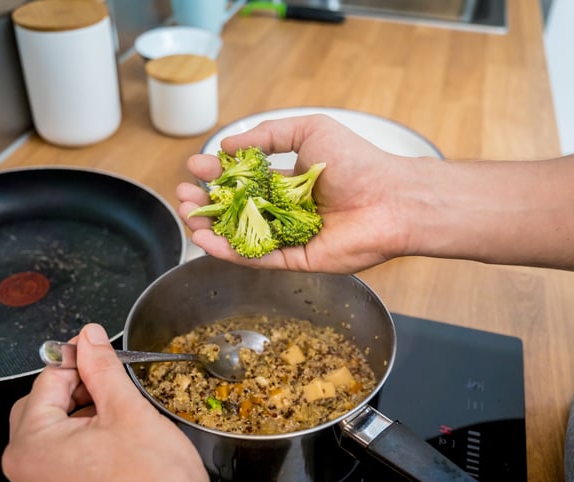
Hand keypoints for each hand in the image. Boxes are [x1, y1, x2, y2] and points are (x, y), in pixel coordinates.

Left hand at [1, 323, 234, 481]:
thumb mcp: (128, 410)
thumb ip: (102, 368)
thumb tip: (89, 338)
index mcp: (31, 447)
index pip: (47, 382)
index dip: (76, 359)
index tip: (95, 349)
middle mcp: (25, 479)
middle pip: (41, 411)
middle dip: (74, 391)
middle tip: (110, 384)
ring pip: (51, 443)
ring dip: (78, 422)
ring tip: (117, 420)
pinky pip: (59, 472)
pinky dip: (80, 453)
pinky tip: (113, 451)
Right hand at [177, 114, 430, 273]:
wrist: (390, 197)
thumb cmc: (357, 161)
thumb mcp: (309, 130)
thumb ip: (267, 135)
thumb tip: (228, 144)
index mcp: (290, 179)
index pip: (244, 178)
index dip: (218, 173)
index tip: (195, 166)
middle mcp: (287, 209)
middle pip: (237, 210)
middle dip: (207, 202)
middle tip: (184, 195)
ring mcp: (290, 236)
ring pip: (242, 236)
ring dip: (211, 228)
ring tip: (187, 216)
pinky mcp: (297, 260)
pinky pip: (258, 257)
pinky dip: (230, 251)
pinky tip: (206, 241)